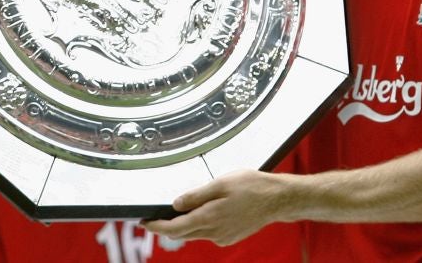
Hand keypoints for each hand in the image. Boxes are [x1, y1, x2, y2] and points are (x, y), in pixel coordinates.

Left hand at [143, 170, 284, 245]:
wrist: (277, 199)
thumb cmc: (252, 187)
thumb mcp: (220, 183)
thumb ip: (196, 195)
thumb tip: (175, 204)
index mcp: (210, 218)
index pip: (175, 228)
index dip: (157, 227)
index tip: (144, 223)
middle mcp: (215, 232)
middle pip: (183, 233)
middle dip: (166, 226)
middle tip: (152, 218)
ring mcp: (224, 237)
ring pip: (195, 234)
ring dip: (183, 225)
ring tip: (174, 213)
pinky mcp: (230, 237)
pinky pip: (208, 233)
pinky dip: (199, 225)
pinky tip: (201, 213)